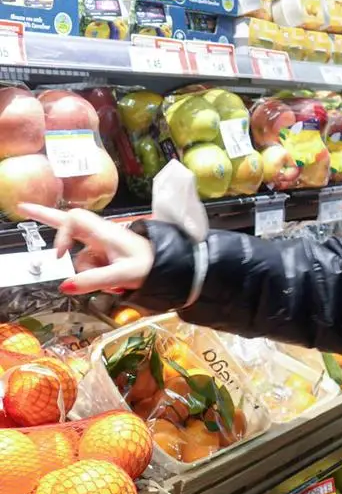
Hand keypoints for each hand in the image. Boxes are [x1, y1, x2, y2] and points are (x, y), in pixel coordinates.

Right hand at [18, 203, 153, 294]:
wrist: (168, 266)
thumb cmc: (149, 265)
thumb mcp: (122, 275)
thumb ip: (94, 280)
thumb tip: (64, 286)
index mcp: (104, 233)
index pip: (73, 220)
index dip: (61, 234)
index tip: (59, 255)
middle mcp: (100, 235)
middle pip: (68, 222)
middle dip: (45, 216)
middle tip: (22, 207)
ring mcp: (102, 243)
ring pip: (79, 255)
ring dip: (88, 271)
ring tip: (112, 279)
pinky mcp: (105, 252)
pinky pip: (88, 263)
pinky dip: (94, 273)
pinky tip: (110, 280)